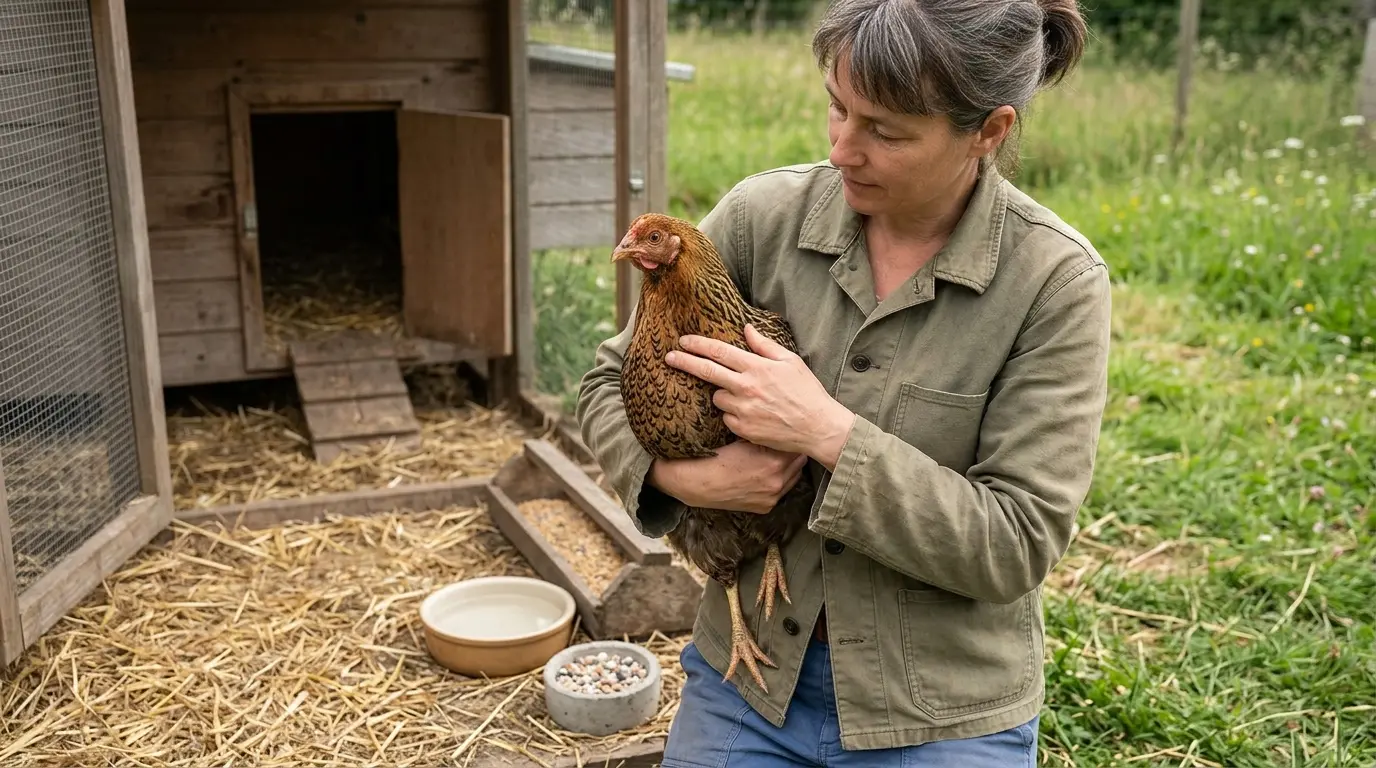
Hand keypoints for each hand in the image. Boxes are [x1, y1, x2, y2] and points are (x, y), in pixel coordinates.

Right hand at [648, 440, 807, 513]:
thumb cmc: (715, 456)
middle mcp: (777, 482)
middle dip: (792, 451)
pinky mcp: (765, 507)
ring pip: (794, 476)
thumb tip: (779, 425)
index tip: (786, 430)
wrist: (696, 483)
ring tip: (776, 457)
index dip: (790, 436)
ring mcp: (772, 496)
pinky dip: (777, 481)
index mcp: (773, 462)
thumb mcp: (742, 437)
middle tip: (783, 442)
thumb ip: (765, 434)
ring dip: (788, 467)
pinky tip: (765, 473)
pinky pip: (781, 491)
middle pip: (799, 461)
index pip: (796, 445)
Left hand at [666, 325, 856, 469]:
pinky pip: (726, 418)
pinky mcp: (743, 429)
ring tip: (745, 397)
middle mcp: (746, 387)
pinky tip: (751, 414)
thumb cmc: (807, 392)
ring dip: (723, 394)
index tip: (683, 341)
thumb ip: (765, 345)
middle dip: (685, 362)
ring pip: (717, 398)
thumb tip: (746, 329)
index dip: (698, 345)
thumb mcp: (790, 361)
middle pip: (707, 372)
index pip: (719, 352)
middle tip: (669, 357)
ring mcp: (743, 410)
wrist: (817, 428)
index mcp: (757, 367)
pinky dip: (733, 414)